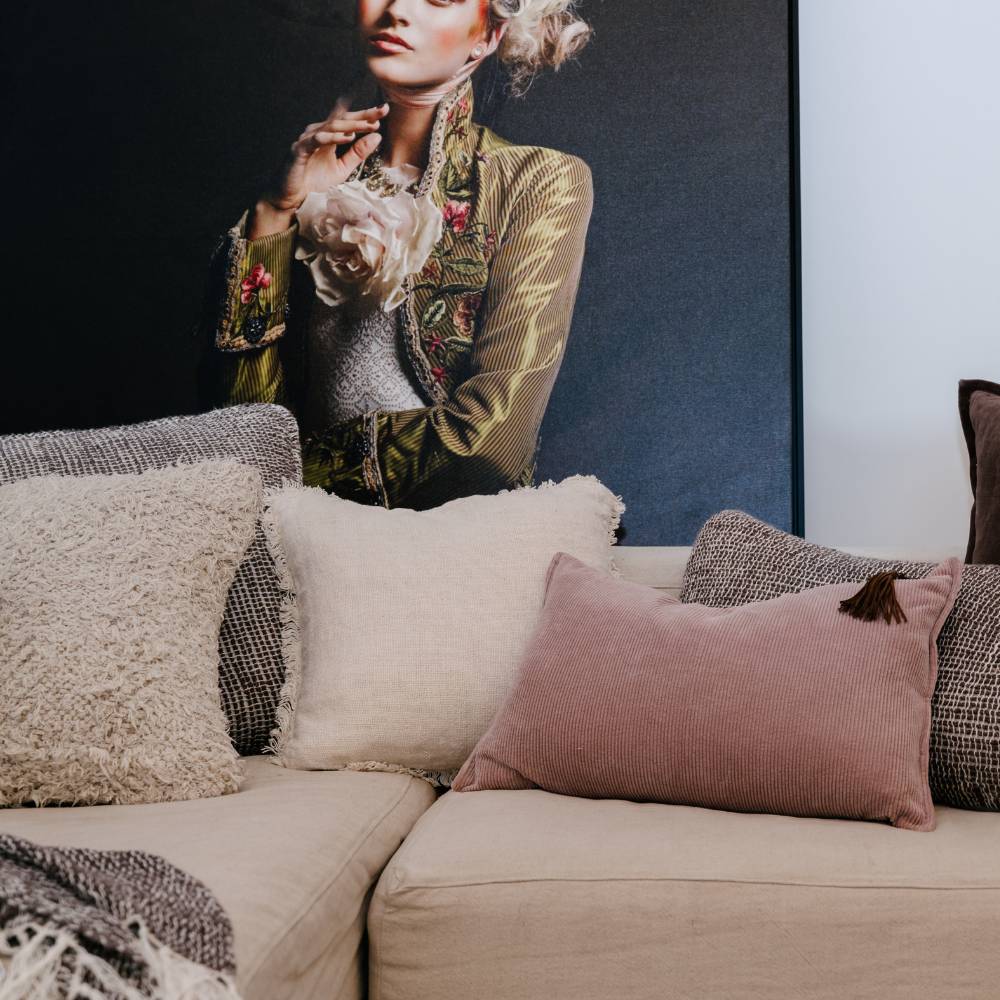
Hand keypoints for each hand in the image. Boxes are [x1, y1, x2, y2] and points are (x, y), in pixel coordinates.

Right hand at [261, 100, 389, 211]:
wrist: (291, 199)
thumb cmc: (314, 183)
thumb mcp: (343, 168)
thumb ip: (358, 153)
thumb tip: (377, 136)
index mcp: (328, 136)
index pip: (349, 122)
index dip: (366, 115)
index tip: (384, 110)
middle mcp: (317, 132)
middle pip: (342, 119)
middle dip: (363, 115)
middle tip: (382, 110)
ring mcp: (307, 139)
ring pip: (332, 127)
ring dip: (352, 125)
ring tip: (369, 125)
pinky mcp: (300, 149)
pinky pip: (318, 140)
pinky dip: (333, 138)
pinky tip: (347, 137)